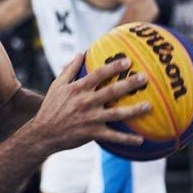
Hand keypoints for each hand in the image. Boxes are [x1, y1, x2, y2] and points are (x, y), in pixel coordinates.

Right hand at [31, 54, 149, 153]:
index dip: (113, 67)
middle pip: (112, 91)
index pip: (98, 74)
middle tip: (144, 78)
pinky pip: (113, 137)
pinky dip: (127, 139)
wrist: (43, 133)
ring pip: (117, 113)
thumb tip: (81, 53)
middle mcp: (85, 102)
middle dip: (129, 83)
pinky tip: (141, 139)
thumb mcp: (56, 85)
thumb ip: (69, 69)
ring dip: (134, 110)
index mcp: (78, 88)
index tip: (127, 61)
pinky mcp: (92, 133)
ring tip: (149, 106)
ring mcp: (90, 118)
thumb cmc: (50, 107)